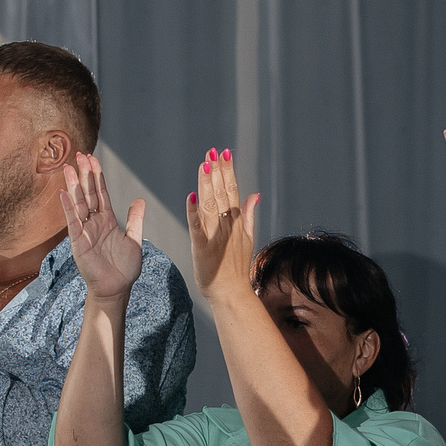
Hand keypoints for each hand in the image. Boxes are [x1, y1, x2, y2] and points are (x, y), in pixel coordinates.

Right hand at [62, 154, 146, 304]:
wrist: (116, 289)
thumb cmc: (124, 268)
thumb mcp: (134, 239)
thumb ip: (134, 219)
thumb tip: (139, 200)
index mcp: (107, 220)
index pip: (100, 192)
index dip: (96, 176)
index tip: (92, 159)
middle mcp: (94, 222)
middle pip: (88, 193)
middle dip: (84, 174)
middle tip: (80, 155)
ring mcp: (85, 231)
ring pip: (79, 204)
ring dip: (74, 186)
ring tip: (69, 168)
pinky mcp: (78, 242)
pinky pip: (73, 222)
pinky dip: (68, 207)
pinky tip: (64, 193)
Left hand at [187, 147, 261, 304]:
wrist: (231, 293)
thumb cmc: (236, 268)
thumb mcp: (247, 238)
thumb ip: (249, 214)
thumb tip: (255, 194)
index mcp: (237, 222)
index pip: (232, 190)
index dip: (228, 171)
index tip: (224, 153)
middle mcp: (227, 225)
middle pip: (222, 193)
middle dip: (217, 171)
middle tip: (213, 151)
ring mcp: (216, 236)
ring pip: (211, 205)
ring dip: (207, 184)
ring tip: (205, 164)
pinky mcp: (202, 247)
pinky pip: (197, 227)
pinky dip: (194, 212)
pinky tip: (191, 196)